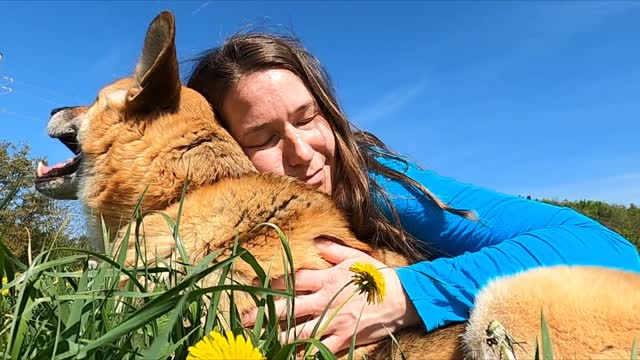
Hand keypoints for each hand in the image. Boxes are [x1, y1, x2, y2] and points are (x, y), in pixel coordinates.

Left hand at [242, 239, 420, 354]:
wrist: (403, 298)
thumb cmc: (377, 276)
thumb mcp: (355, 257)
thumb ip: (332, 250)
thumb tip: (315, 240)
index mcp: (328, 278)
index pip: (295, 279)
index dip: (275, 282)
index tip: (256, 287)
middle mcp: (327, 299)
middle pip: (290, 307)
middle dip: (266, 313)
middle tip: (245, 319)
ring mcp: (335, 320)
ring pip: (301, 331)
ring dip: (280, 337)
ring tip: (262, 341)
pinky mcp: (344, 336)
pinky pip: (322, 348)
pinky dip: (306, 354)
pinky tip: (292, 358)